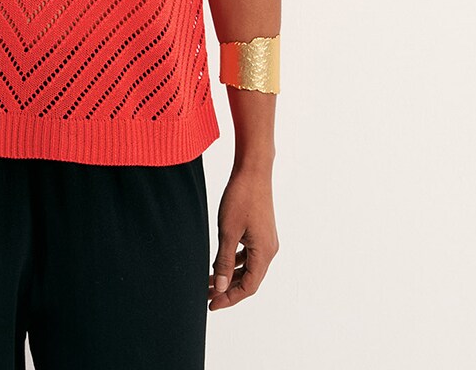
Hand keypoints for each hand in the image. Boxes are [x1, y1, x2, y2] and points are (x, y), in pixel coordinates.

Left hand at [208, 164, 278, 309]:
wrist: (252, 171)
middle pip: (249, 279)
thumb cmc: (241, 198)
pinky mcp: (261, 231)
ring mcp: (266, 240)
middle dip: (228, 289)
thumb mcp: (228, 231)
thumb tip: (220, 287)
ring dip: (229, 275)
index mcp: (264, 253)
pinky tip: (219, 262)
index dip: (229, 298)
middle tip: (206, 295)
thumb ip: (223, 261)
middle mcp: (269, 250)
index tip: (211, 304)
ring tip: (210, 281)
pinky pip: (248, 254)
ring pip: (248, 267)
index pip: (248, 287)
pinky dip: (234, 261)